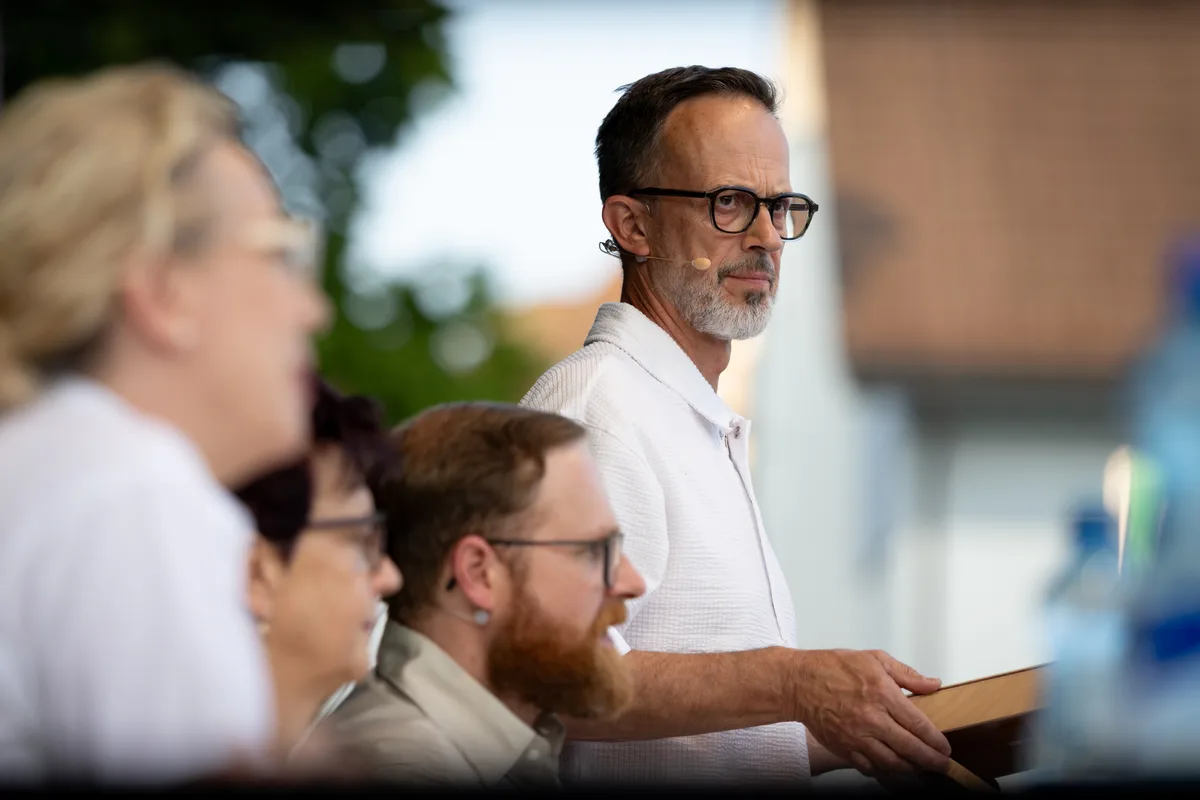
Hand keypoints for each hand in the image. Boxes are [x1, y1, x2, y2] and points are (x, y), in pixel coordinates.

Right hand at [786, 649, 950, 775]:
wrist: (798, 682)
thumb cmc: (833, 668)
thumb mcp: (874, 659)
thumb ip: (906, 675)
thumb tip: (932, 684)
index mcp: (882, 694)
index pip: (919, 725)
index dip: (936, 741)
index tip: (945, 748)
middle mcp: (871, 719)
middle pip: (911, 749)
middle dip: (932, 761)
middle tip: (942, 765)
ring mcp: (856, 736)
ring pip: (892, 763)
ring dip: (911, 768)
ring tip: (920, 767)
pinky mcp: (843, 747)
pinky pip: (869, 767)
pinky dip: (884, 770)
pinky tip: (891, 766)